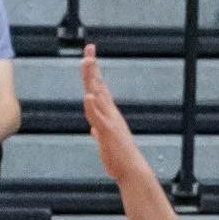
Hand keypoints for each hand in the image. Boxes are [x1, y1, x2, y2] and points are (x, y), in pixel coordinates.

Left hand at [79, 43, 138, 174]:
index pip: (98, 87)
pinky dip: (93, 106)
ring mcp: (109, 121)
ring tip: (87, 62)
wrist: (131, 170)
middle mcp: (110, 112)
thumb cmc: (118, 156)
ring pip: (98, 96)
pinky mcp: (108, 132)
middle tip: (88, 49)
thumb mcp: (105, 140)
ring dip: (92, 79)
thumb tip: (94, 128)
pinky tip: (88, 96)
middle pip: (98, 85)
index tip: (89, 54)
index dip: (93, 71)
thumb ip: (99, 131)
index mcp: (108, 113)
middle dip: (93, 67)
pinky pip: (99, 118)